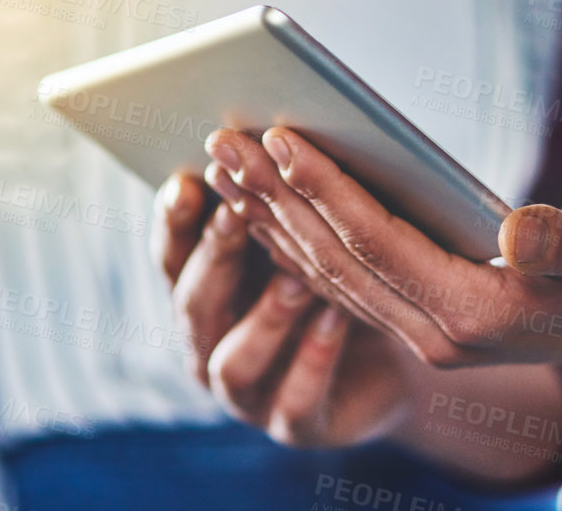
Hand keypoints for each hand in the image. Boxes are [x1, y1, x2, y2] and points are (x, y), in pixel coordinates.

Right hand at [150, 170, 413, 445]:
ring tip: (297, 276)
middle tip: (237, 212)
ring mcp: (249, 395)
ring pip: (232, 363)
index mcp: (201, 290)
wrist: (392, 356)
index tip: (188, 180)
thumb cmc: (338, 277)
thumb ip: (276, 202)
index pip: (170, 254)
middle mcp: (210, 345)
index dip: (173, 221)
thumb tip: (265, 136)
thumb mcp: (303, 235)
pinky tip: (338, 317)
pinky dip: (315, 358)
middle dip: (214, 256)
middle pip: (192, 304)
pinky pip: (296, 403)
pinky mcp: (297, 426)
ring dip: (263, 317)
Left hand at [200, 127, 561, 374]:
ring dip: (270, 219)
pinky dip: (295, 241)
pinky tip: (260, 204)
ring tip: (222, 165)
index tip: (276, 137)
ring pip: (326, 274)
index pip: (376, 243)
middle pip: (333, 259)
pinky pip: (338, 283)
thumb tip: (519, 231)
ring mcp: (421, 333)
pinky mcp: (416, 320)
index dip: (324, 188)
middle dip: (273, 198)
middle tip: (220, 141)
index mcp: (475, 314)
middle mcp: (435, 333)